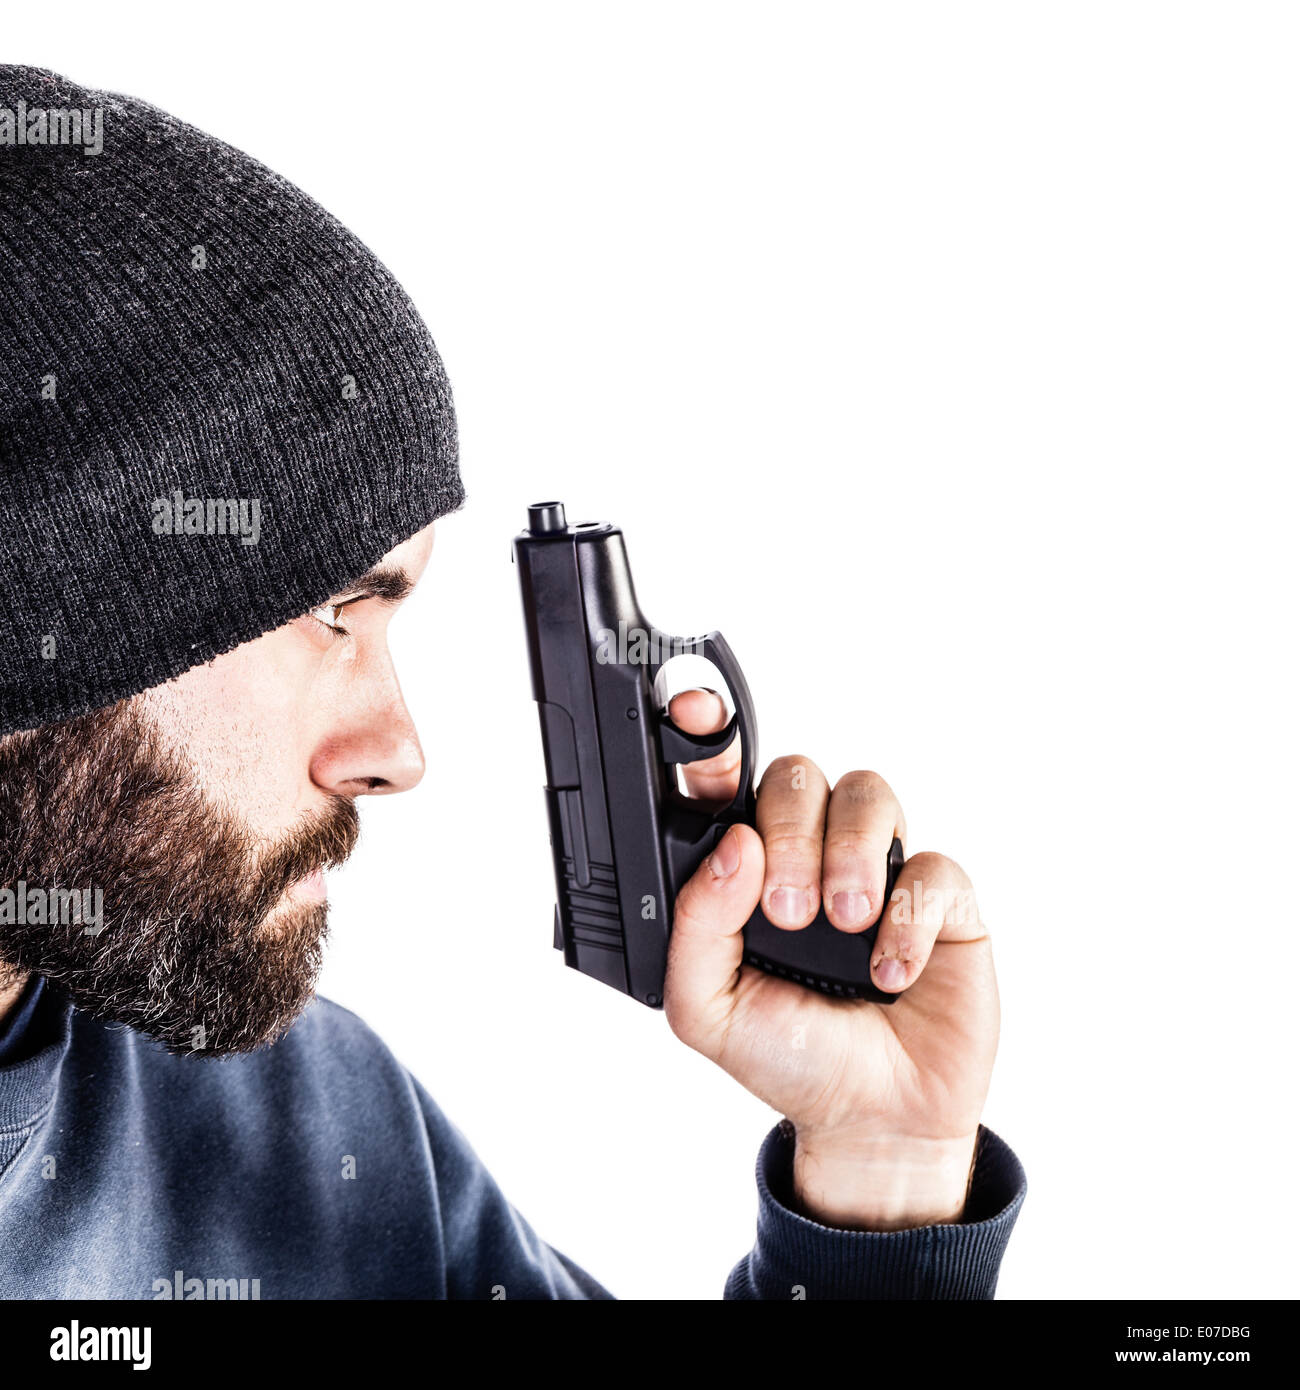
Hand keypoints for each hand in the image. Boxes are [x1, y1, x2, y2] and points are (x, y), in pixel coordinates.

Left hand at [662, 690, 999, 1231]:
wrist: (873, 1118)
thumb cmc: (788, 1053)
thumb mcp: (707, 1009)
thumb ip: (696, 928)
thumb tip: (733, 848)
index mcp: (746, 868)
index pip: (724, 782)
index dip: (708, 739)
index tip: (696, 715)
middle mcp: (810, 852)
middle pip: (798, 775)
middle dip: (792, 830)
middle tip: (789, 910)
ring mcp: (879, 868)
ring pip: (869, 793)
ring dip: (850, 857)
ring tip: (842, 926)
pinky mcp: (944, 899)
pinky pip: (935, 865)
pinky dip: (908, 918)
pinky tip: (889, 971)